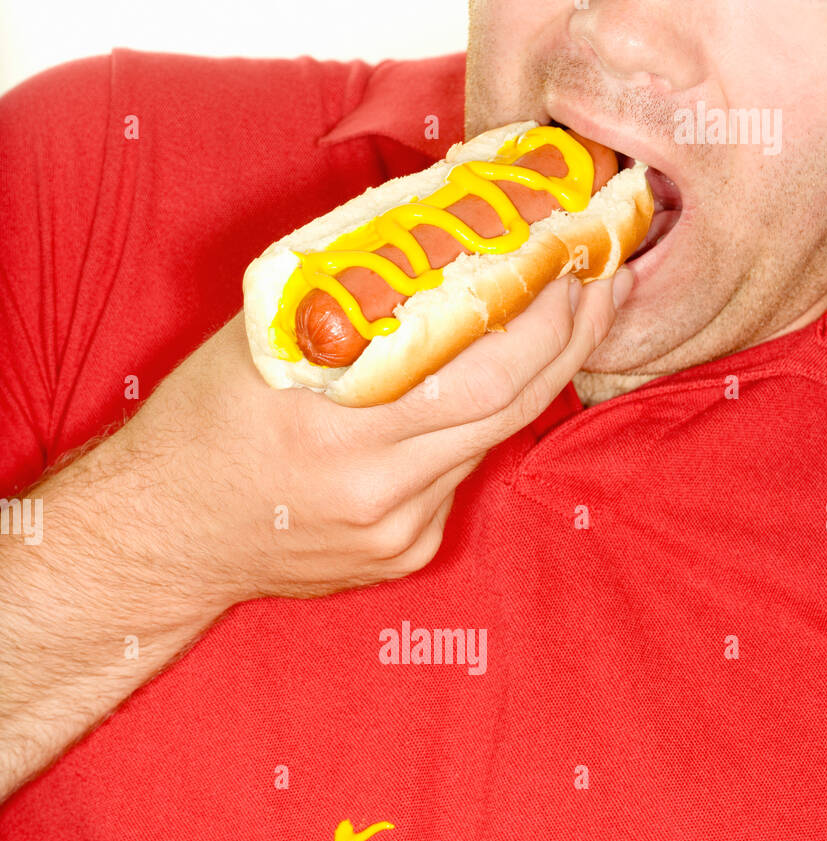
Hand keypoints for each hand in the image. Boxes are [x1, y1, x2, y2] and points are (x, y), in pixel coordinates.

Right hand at [123, 267, 632, 605]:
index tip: (573, 255)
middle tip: (600, 282)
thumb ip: (357, 301)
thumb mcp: (265, 338)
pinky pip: (458, 479)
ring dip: (524, 381)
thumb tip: (445, 238)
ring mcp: (397, 530)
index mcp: (336, 421)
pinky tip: (452, 408)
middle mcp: (376, 486)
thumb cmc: (203, 423)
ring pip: (491, 441)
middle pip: (510, 406)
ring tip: (553, 325)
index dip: (542, 309)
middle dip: (567, 337)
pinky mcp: (406, 555)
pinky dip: (466, 435)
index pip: (479, 362)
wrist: (166, 535)